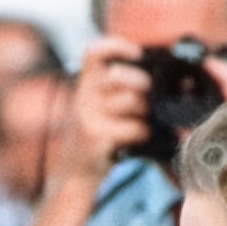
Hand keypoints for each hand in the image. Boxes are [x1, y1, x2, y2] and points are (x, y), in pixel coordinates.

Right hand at [50, 36, 151, 183]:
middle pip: (122, 76)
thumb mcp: (96, 113)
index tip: (137, 52)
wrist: (73, 180)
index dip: (116, 45)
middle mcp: (82, 100)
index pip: (93, 53)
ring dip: (147, 112)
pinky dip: (145, 133)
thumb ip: (114, 93)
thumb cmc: (93, 145)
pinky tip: (141, 140)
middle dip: (143, 84)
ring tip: (145, 123)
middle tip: (149, 99)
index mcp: (83, 89)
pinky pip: (135, 128)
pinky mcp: (96, 139)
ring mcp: (88, 119)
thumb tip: (154, 78)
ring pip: (132, 101)